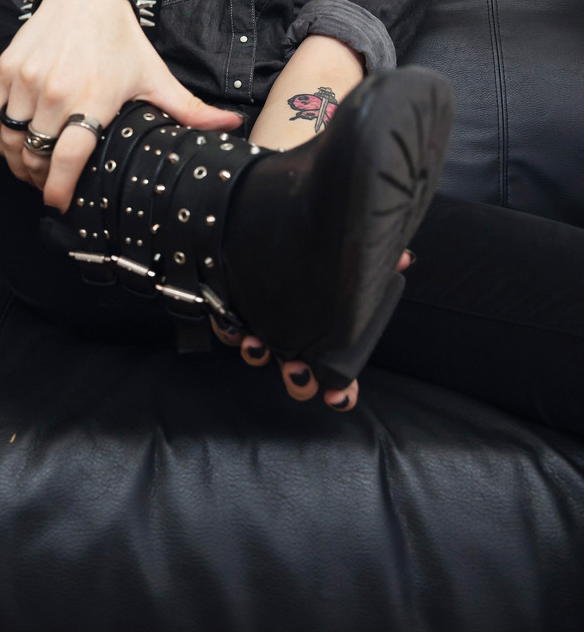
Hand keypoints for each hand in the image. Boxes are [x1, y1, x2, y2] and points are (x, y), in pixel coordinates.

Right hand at [0, 0, 244, 212]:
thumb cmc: (119, 39)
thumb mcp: (154, 75)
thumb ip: (188, 108)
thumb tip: (231, 126)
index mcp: (92, 98)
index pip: (68, 158)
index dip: (60, 189)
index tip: (60, 204)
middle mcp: (54, 91)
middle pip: (35, 156)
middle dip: (41, 179)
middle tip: (51, 185)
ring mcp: (25, 80)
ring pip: (11, 140)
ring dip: (17, 162)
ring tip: (32, 169)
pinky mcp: (5, 70)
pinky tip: (11, 145)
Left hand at [211, 249, 415, 410]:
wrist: (274, 235)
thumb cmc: (320, 259)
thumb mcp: (351, 263)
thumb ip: (378, 264)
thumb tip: (404, 258)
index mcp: (324, 338)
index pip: (338, 378)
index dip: (341, 392)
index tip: (338, 396)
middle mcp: (295, 339)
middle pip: (297, 376)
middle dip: (297, 380)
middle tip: (297, 369)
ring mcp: (265, 328)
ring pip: (260, 355)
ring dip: (258, 355)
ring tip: (256, 344)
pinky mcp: (237, 310)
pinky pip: (227, 328)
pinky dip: (227, 330)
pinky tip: (231, 323)